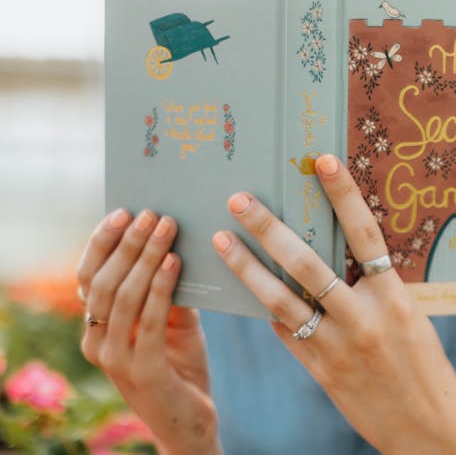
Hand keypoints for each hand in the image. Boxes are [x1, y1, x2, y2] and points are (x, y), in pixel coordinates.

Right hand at [77, 210, 220, 454]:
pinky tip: (176, 263)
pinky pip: (149, 321)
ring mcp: (116, 360)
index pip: (88, 276)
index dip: (102, 242)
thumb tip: (177, 241)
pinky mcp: (144, 372)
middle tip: (152, 213)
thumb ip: (169, 290)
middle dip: (128, 242)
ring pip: (123, 297)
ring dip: (146, 257)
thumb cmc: (180, 366)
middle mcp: (97, 342)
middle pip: (103, 281)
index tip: (122, 211)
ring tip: (167, 228)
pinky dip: (162, 288)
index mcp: (97, 327)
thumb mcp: (174, 322)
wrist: (190, 422)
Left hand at [212, 154, 455, 453]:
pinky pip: (286, 332)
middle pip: (307, 262)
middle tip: (240, 199)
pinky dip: (269, 308)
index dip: (343, 194)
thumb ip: (376, 288)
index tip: (322, 160)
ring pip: (281, 299)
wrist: (428, 428)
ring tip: (221, 240)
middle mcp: (364, 318)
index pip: (366, 234)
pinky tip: (251, 289)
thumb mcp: (411, 318)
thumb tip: (336, 256)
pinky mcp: (320, 370)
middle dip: (269, 227)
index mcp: (395, 298)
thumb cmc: (426, 367)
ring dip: (248, 267)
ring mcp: (337, 347)